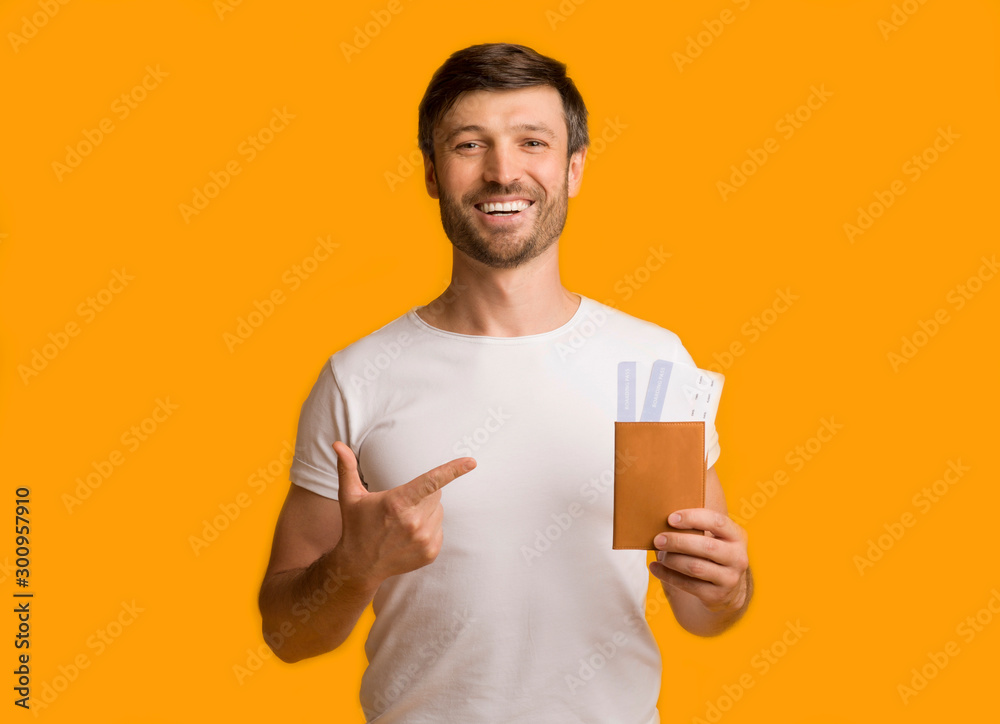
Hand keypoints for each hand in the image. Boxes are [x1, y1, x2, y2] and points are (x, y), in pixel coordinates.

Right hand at [332, 441, 475, 585]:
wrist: (359, 566)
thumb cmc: (356, 525)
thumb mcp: (349, 496)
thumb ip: (346, 468)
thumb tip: (336, 444)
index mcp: (397, 503)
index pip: (431, 482)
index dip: (452, 470)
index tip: (471, 462)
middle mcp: (414, 522)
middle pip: (436, 494)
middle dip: (423, 494)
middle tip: (402, 504)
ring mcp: (424, 539)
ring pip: (439, 510)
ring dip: (427, 510)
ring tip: (403, 522)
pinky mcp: (431, 552)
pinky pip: (440, 528)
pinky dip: (429, 527)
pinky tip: (409, 535)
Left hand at [649, 508, 748, 613]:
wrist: (729, 587)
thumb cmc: (712, 552)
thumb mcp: (714, 537)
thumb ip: (696, 527)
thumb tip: (662, 520)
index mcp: (737, 536)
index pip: (716, 521)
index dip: (692, 518)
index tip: (670, 519)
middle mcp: (738, 557)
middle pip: (706, 547)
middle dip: (678, 542)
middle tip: (658, 539)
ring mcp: (730, 578)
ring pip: (695, 567)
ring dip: (672, 560)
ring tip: (659, 554)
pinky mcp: (717, 595)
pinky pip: (688, 585)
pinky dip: (668, 575)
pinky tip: (655, 568)